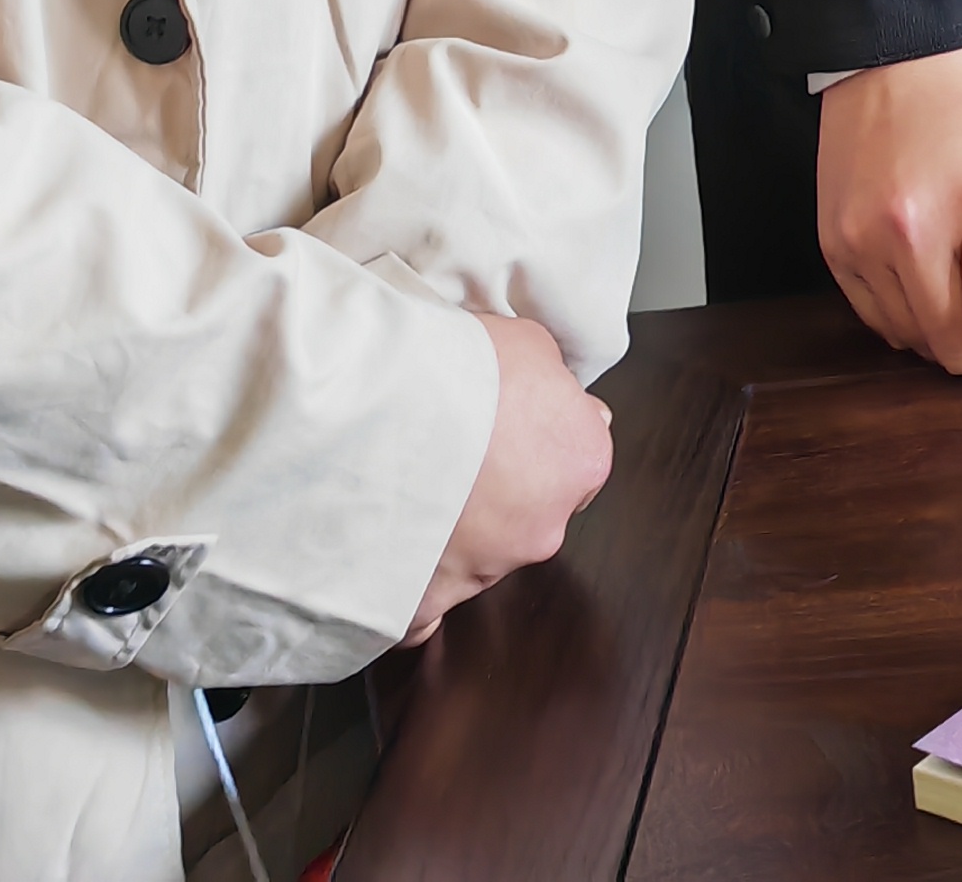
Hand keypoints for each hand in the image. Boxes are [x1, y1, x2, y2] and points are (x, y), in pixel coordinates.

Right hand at [404, 313, 611, 641]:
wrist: (380, 409)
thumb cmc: (457, 371)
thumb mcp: (529, 346)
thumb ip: (554, 383)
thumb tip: (559, 398)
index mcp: (581, 462)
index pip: (576, 460)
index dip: (539, 438)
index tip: (507, 426)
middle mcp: (543, 526)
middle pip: (528, 512)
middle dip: (496, 489)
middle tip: (450, 451)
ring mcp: (485, 569)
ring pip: (475, 556)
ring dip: (449, 530)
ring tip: (404, 487)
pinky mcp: (427, 601)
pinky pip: (423, 615)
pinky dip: (410, 595)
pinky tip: (393, 570)